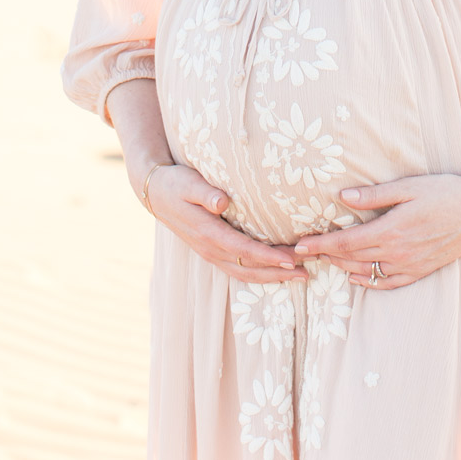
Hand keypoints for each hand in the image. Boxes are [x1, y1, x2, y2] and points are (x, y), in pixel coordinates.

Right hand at [144, 164, 308, 283]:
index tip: (290, 259)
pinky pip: (238, 270)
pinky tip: (274, 271)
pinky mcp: (212, 251)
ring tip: (298, 276)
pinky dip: (258, 274)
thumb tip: (222, 201)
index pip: (243, 250)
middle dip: (277, 273)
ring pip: (244, 274)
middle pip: (248, 269)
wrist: (155, 193)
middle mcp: (210, 248)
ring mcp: (210, 253)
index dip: (267, 257)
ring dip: (271, 277)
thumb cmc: (175, 183)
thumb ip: (204, 192)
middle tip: (305, 273)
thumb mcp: (187, 182)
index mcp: (207, 233)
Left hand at [293, 172, 460, 289]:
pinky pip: (389, 283)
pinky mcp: (421, 270)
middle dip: (325, 256)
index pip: (346, 242)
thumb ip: (374, 195)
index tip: (299, 246)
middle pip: (352, 259)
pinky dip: (369, 282)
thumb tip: (342, 196)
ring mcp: (410, 265)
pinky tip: (357, 277)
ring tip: (324, 260)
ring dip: (343, 268)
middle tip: (303, 253)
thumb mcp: (408, 186)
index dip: (320, 245)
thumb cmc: (444, 191)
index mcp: (391, 230)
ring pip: (367, 272)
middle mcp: (397, 252)